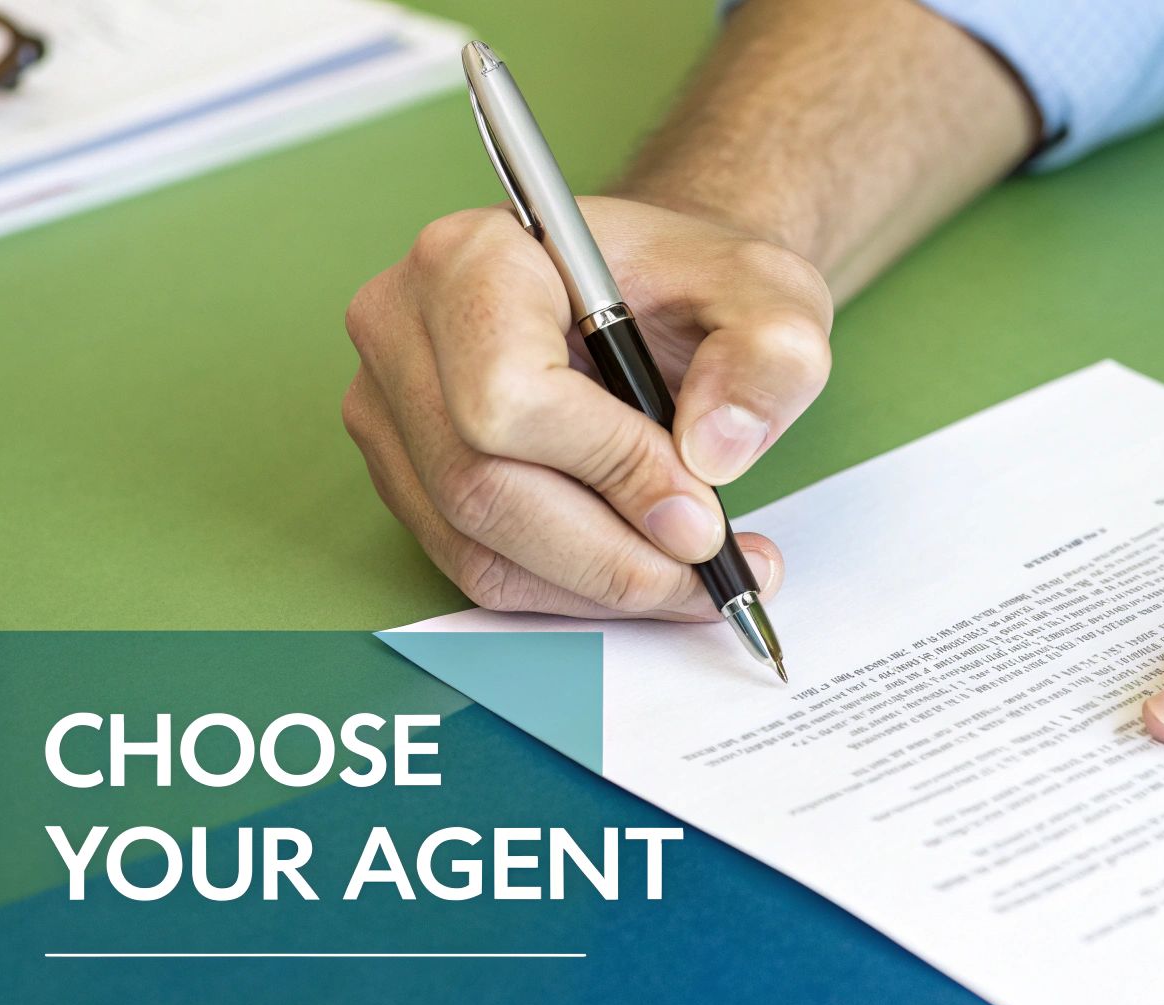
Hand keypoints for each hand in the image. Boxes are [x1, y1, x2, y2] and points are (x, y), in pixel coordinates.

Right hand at [343, 198, 832, 618]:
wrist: (656, 294)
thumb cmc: (695, 285)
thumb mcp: (771, 295)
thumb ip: (768, 358)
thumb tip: (713, 455)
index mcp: (476, 256)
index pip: (511, 395)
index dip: (612, 470)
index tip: (703, 512)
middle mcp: (404, 326)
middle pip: (483, 488)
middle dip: (615, 554)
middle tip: (714, 565)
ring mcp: (391, 408)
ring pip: (479, 546)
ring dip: (601, 586)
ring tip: (699, 577)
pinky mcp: (407, 475)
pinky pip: (479, 568)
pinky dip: (573, 590)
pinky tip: (646, 569)